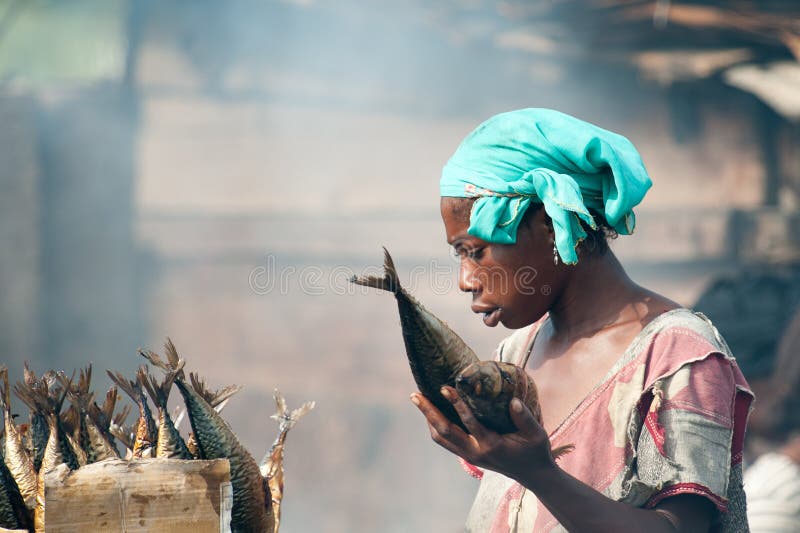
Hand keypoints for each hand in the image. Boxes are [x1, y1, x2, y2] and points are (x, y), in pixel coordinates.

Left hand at [411, 386, 556, 484]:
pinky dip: (435, 426)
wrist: (533, 475)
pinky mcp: (468, 456)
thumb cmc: (535, 451)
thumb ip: (524, 417)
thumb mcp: (536, 433)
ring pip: (441, 438)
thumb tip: (513, 400)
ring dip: (428, 419)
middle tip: (414, 394)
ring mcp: (469, 455)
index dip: (456, 404)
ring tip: (418, 400)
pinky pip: (445, 441)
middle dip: (428, 412)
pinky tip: (432, 413)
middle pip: (444, 431)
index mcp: (491, 445)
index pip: (469, 422)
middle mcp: (475, 451)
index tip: (444, 388)